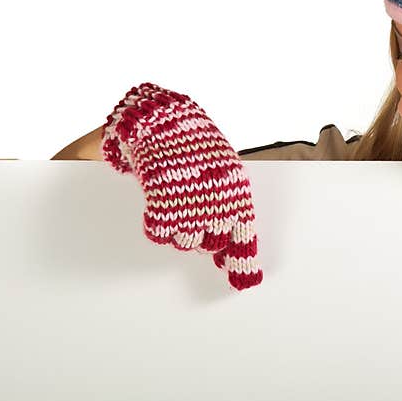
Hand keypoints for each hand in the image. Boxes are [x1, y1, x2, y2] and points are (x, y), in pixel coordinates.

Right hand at [101, 82, 262, 289]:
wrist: (162, 118)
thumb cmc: (193, 142)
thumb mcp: (220, 170)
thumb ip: (226, 204)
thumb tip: (227, 245)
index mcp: (237, 194)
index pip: (244, 237)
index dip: (242, 263)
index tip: (246, 283)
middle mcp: (218, 205)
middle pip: (209, 244)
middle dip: (200, 233)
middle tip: (191, 212)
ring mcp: (192, 209)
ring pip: (183, 241)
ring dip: (178, 226)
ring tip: (175, 197)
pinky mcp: (164, 208)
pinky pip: (158, 233)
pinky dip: (155, 220)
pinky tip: (157, 198)